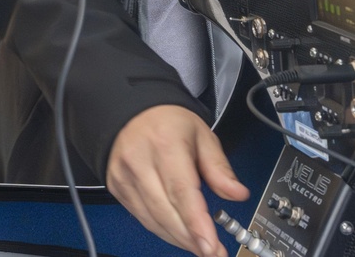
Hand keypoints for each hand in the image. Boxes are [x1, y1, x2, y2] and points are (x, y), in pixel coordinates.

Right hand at [106, 105, 248, 256]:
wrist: (128, 112)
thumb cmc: (167, 123)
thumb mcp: (202, 135)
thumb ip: (219, 167)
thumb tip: (238, 193)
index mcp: (164, 144)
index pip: (181, 190)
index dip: (196, 222)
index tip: (211, 246)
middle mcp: (139, 161)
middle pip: (166, 211)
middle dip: (191, 238)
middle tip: (213, 252)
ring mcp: (124, 176)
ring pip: (152, 219)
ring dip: (179, 238)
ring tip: (201, 246)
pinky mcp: (116, 187)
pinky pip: (141, 217)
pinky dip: (162, 230)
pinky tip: (180, 234)